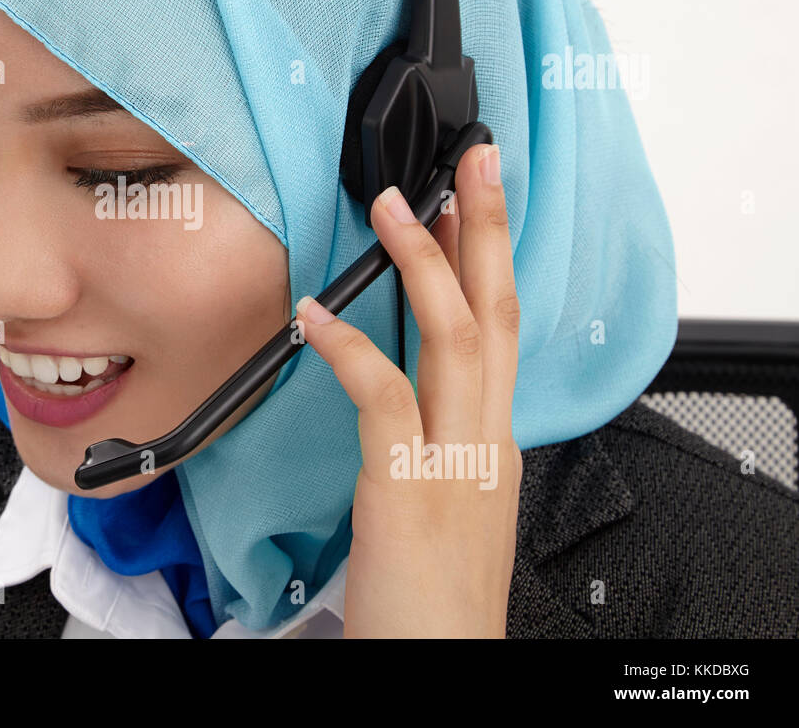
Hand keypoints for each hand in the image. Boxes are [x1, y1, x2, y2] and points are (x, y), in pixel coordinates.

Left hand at [295, 143, 520, 637]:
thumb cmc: (432, 598)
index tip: (476, 200)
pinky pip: (384, 397)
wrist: (439, 660)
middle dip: (489, 226)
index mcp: (494, 442)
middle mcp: (486, 441)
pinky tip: (315, 316)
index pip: (502, 330)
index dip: (493, 259)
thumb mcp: (445, 504)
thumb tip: (404, 395)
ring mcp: (454, 460)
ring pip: (455, 337)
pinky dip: (351, 347)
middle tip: (476, 158)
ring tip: (395, 205)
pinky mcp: (408, 485)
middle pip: (499, 311)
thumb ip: (435, 445)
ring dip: (426, 261)